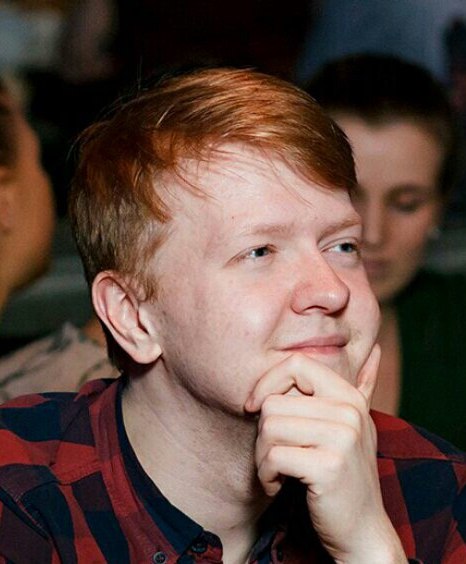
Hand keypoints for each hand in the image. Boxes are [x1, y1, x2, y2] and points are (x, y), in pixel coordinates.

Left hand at [244, 346, 406, 562]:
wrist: (362, 530)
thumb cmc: (344, 475)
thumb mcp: (353, 426)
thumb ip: (361, 387)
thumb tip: (375, 350)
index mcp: (349, 396)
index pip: (295, 364)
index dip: (267, 382)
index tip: (255, 406)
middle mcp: (349, 411)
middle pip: (273, 402)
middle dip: (262, 434)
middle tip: (276, 456)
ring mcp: (343, 437)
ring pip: (269, 428)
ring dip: (262, 456)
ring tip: (279, 471)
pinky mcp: (329, 466)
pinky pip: (273, 457)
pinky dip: (266, 476)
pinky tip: (280, 485)